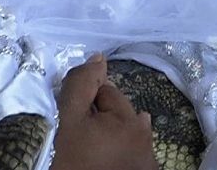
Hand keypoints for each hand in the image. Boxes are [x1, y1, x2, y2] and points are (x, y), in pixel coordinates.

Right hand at [51, 54, 157, 169]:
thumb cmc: (78, 164)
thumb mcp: (70, 121)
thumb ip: (81, 86)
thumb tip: (98, 57)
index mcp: (131, 118)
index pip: (103, 91)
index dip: (83, 102)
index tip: (71, 122)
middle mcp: (146, 136)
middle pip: (115, 111)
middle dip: (97, 118)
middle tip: (77, 141)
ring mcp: (146, 158)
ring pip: (121, 133)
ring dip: (107, 136)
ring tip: (88, 154)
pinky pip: (127, 153)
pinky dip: (115, 153)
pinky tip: (102, 161)